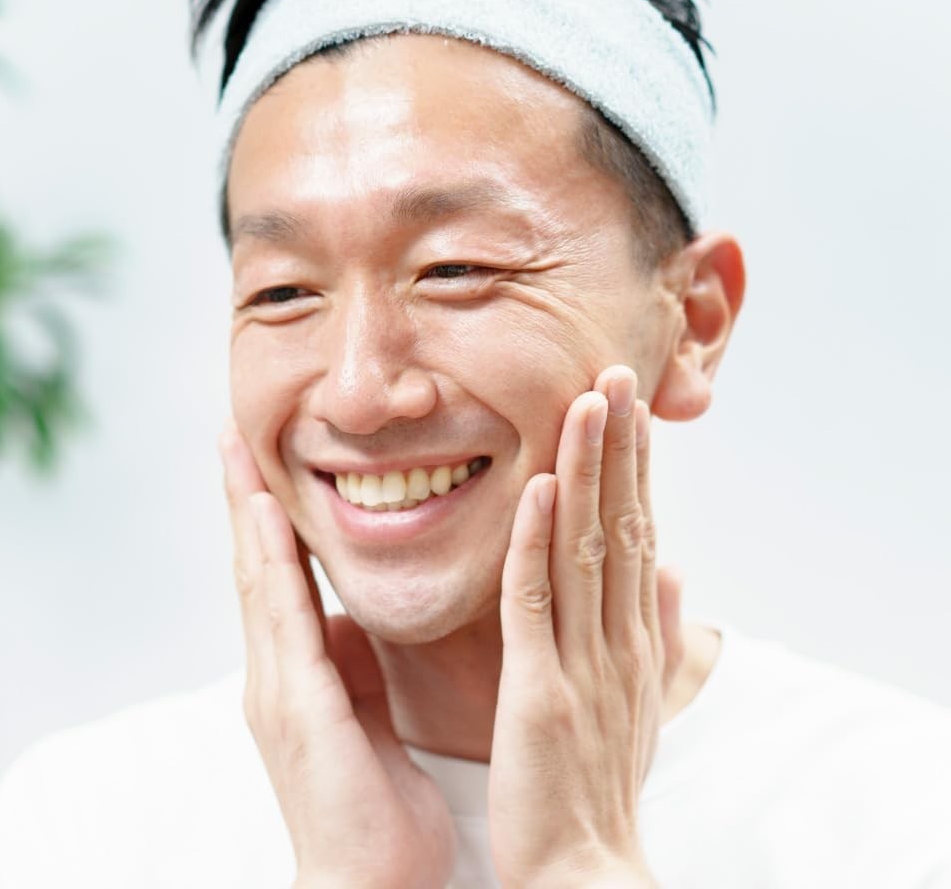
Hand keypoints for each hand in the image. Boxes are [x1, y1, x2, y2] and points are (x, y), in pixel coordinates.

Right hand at [219, 422, 455, 888]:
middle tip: (232, 434)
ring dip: (248, 512)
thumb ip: (352, 666)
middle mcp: (274, 672)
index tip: (262, 461)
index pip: (276, 578)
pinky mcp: (294, 703)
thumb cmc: (372, 806)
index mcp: (298, 673)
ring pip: (258, 578)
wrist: (366, 885)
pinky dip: (272, 559)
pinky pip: (284, 614)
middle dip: (243, 499)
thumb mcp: (364, 717)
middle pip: (255, 566)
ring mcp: (276, 686)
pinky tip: (267, 514)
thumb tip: (349, 620)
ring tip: (238, 452)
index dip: (266, 518)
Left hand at [488, 365, 684, 887]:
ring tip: (589, 404)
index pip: (637, 532)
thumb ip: (660, 632)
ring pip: (586, 547)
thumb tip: (678, 573)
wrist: (584, 869)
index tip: (629, 408)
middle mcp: (618, 638)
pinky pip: (536, 604)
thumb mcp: (642, 700)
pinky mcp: (540, 689)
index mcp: (634, 637)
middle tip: (617, 374)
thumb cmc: (603, 783)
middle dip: (619, 447)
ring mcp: (582, 660)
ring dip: (587, 472)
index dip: (634, 467)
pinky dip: (537, 542)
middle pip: (621, 523)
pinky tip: (537, 488)